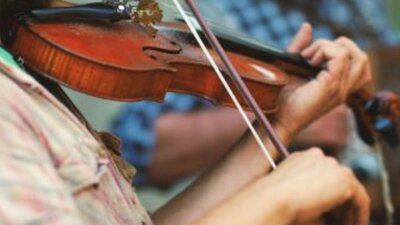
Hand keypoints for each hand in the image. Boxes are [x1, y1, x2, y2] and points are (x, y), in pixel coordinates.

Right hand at [264, 148, 369, 224]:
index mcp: (302, 158)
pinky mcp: (344, 179)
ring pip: (350, 189)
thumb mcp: (293, 196)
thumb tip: (330, 216)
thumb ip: (312, 198)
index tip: (327, 215)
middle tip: (339, 223)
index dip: (327, 196)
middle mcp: (318, 156)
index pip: (322, 175)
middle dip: (340, 204)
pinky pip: (360, 199)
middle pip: (337, 180)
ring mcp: (332, 165)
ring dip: (349, 211)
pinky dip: (360, 215)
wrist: (274, 199)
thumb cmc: (277, 202)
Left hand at [272, 23, 371, 139]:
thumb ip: (300, 47)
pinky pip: (340, 57)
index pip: (358, 63)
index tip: (307, 56)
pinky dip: (323, 50)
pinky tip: (307, 60)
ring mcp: (340, 89)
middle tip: (311, 55)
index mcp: (338, 87)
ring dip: (330, 47)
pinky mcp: (331, 87)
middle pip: (362, 58)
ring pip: (356, 55)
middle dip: (338, 45)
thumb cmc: (281, 99)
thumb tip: (308, 26)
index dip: (336, 50)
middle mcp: (343, 89)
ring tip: (309, 58)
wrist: (276, 120)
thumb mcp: (292, 67)